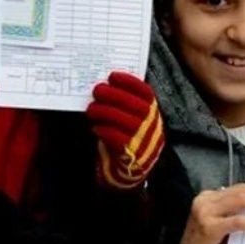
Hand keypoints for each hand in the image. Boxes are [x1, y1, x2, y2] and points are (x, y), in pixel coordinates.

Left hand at [86, 72, 164, 189]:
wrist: (134, 167)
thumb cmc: (130, 135)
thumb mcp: (135, 117)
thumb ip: (127, 102)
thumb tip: (106, 84)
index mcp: (153, 111)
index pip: (145, 92)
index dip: (129, 82)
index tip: (112, 76)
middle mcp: (152, 124)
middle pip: (134, 105)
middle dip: (114, 95)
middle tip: (97, 90)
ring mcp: (143, 139)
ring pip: (124, 121)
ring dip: (105, 112)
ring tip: (91, 109)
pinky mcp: (132, 153)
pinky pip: (117, 138)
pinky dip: (104, 130)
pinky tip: (96, 127)